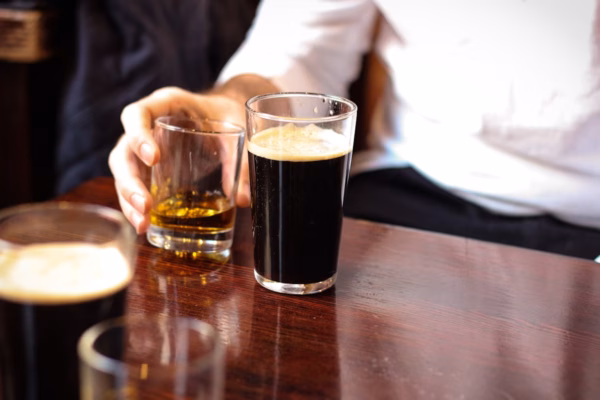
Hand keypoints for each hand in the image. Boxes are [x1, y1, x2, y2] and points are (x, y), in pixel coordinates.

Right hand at [108, 87, 248, 232]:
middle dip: (130, 181)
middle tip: (146, 206)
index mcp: (166, 104)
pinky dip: (136, 206)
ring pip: (124, 172)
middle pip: (124, 151)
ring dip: (128, 199)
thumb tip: (243, 199)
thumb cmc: (226, 114)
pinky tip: (144, 226)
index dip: (138, 135)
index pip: (137, 114)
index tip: (154, 159)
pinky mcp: (148, 167)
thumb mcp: (237, 127)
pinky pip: (134, 185)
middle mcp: (147, 124)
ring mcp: (143, 147)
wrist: (224, 114)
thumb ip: (240, 158)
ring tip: (142, 225)